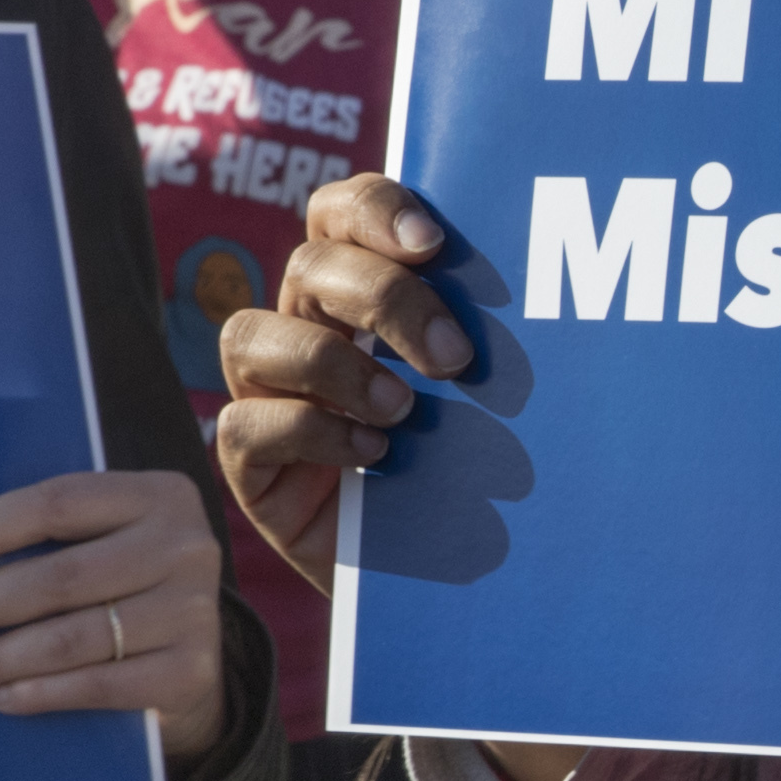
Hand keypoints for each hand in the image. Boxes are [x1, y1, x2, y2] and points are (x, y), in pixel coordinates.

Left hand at [0, 469, 231, 760]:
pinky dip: (39, 693)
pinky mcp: (193, 672)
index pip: (59, 503)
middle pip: (63, 576)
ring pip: (74, 637)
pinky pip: (98, 685)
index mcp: (158, 496)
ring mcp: (195, 612)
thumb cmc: (121, 591)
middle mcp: (187, 547)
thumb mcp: (100, 543)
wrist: (189, 660)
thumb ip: (44, 542)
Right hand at [208, 172, 475, 590]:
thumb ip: (476, 342)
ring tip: (404, 411)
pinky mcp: (248, 462)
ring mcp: (265, 395)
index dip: (376, 211)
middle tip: (453, 356)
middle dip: (384, 300)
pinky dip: (312, 433)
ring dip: (335, 366)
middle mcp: (300, 329)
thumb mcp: (474, 397)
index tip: (434, 245)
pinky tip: (373, 457)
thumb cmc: (459, 467)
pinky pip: (245, 424)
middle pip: (309, 266)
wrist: (431, 570)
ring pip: (250, 333)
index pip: (338, 214)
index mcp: (353, 294)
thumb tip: (535, 308)